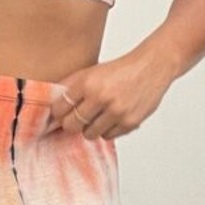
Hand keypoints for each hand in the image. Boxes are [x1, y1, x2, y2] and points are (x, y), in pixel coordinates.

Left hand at [50, 47, 175, 139]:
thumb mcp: (92, 71)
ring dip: (91, 128)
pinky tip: (113, 117)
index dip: (58, 113)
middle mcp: (101, 97)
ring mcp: (116, 111)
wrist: (152, 67)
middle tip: (77, 119)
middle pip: (71, 125)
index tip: (61, 114)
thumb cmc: (120, 70)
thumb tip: (52, 107)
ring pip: (89, 134)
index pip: (60, 108)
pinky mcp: (130, 122)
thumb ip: (71, 87)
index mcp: (88, 82)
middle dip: (72, 124)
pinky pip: (108, 136)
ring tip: (98, 116)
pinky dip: (108, 130)